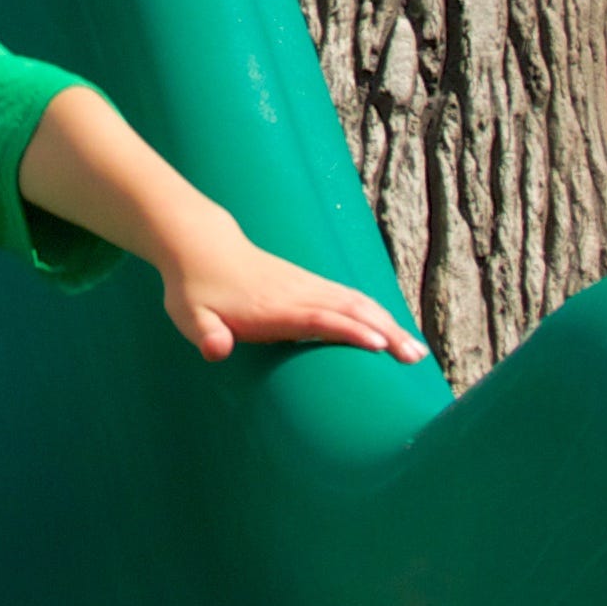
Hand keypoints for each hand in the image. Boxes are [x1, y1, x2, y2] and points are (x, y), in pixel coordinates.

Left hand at [155, 233, 430, 365]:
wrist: (200, 247)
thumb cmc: (194, 290)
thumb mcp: (189, 316)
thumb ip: (204, 334)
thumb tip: (215, 350)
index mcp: (273, 306)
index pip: (319, 319)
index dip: (349, 331)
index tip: (380, 346)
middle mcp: (298, 293)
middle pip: (350, 310)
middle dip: (385, 332)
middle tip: (415, 358)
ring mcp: (307, 286)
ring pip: (357, 303)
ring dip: (389, 325)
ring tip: (417, 352)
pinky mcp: (310, 285)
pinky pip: (351, 298)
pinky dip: (377, 314)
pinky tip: (393, 332)